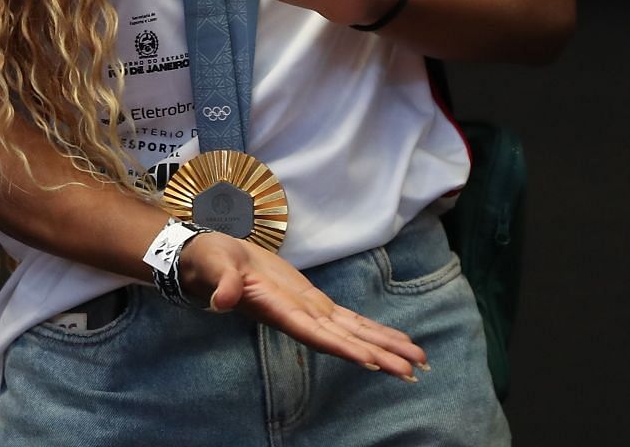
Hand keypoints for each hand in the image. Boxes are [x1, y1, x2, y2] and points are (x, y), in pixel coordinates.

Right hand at [178, 231, 428, 381]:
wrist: (212, 258)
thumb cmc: (211, 261)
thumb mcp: (215, 266)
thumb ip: (222, 283)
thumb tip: (221, 301)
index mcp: (279, 311)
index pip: (316, 333)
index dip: (344, 347)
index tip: (373, 362)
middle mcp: (299, 318)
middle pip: (345, 341)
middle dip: (379, 355)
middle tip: (413, 371)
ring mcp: (309, 312)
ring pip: (353, 333)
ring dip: (385, 346)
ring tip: (418, 361)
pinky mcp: (313, 302)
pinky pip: (348, 320)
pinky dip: (372, 330)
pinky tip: (394, 340)